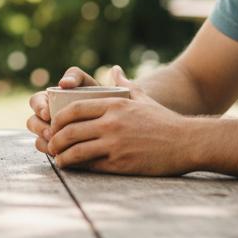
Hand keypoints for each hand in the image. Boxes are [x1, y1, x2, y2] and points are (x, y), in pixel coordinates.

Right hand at [26, 66, 97, 154]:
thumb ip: (75, 76)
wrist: (111, 117)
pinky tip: (59, 154)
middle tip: (51, 133)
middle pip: (33, 121)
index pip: (35, 101)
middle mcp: (46, 116)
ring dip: (43, 141)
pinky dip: (49, 151)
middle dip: (39, 128)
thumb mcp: (86, 83)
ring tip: (55, 145)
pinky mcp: (57, 145)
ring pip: (38, 138)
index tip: (47, 113)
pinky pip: (46, 149)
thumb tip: (63, 83)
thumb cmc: (97, 96)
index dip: (38, 107)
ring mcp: (51, 132)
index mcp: (49, 99)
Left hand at [46, 66, 196, 175]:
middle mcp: (112, 123)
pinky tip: (72, 167)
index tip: (54, 124)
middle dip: (55, 139)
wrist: (186, 142)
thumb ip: (125, 84)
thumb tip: (115, 69)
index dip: (58, 118)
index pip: (75, 109)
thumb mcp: (143, 98)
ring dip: (62, 155)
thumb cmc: (163, 120)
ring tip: (58, 159)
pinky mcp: (121, 163)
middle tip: (50, 144)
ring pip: (76, 150)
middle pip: (70, 130)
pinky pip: (91, 165)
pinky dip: (77, 166)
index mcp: (114, 105)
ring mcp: (115, 144)